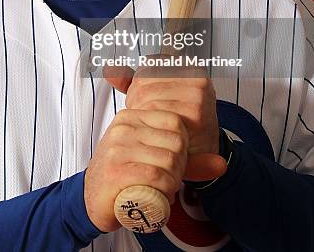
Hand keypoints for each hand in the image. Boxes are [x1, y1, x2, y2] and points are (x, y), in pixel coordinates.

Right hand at [84, 107, 187, 231]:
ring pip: (169, 160)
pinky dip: (165, 190)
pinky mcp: (116, 171)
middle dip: (180, 166)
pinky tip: (159, 196)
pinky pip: (157, 176)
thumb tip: (222, 164)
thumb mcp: (153, 158)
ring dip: (173, 181)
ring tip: (163, 188)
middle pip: (176, 142)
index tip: (173, 162)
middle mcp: (123, 127)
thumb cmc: (125, 175)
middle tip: (169, 180)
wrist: (91, 198)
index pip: (175, 121)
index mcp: (130, 116)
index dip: (183, 146)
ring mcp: (117, 148)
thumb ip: (187, 159)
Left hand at [104, 59, 226, 181]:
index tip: (147, 99)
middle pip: (144, 83)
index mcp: (187, 66)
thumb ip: (134, 81)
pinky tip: (158, 134)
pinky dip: (151, 127)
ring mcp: (197, 95)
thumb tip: (109, 69)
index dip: (139, 86)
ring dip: (142, 115)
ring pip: (148, 99)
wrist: (203, 149)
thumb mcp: (159, 95)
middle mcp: (195, 77)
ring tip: (153, 125)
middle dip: (138, 101)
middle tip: (148, 117)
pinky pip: (158, 116)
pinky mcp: (195, 115)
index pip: (146, 67)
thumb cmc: (180, 119)